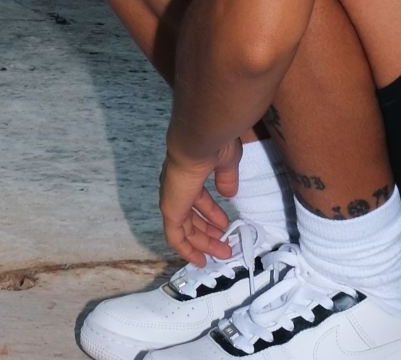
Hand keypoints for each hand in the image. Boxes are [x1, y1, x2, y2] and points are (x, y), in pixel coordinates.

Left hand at [160, 138, 241, 265]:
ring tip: (222, 252)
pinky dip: (186, 249)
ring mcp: (172, 199)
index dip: (210, 214)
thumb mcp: (226, 162)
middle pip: (191, 217)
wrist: (197, 141)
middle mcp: (177, 189)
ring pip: (185, 229)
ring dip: (203, 242)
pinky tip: (200, 259)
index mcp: (189, 175)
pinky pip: (175, 236)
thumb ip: (226, 179)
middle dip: (208, 232)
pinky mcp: (171, 211)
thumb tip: (229, 194)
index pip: (197, 200)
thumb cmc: (213, 145)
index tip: (223, 226)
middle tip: (225, 243)